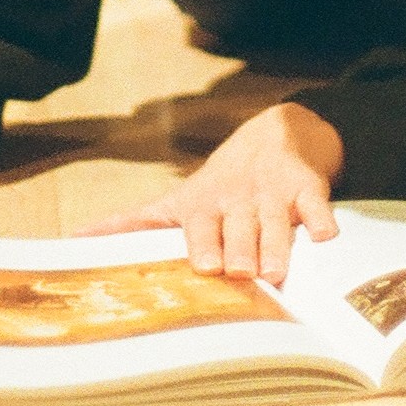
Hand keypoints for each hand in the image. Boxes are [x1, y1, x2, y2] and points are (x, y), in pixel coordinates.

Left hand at [78, 100, 341, 279]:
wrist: (278, 133)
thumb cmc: (222, 183)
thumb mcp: (180, 199)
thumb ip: (136, 222)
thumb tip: (78, 239)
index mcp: (205, 203)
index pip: (200, 224)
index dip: (202, 242)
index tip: (203, 266)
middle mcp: (238, 197)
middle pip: (238, 226)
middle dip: (239, 248)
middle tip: (239, 272)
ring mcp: (274, 192)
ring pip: (276, 220)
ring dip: (277, 244)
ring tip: (277, 270)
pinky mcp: (308, 187)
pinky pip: (317, 203)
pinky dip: (323, 220)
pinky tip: (327, 237)